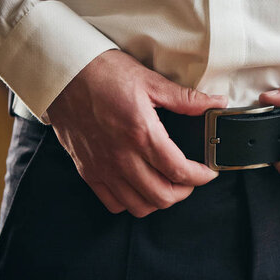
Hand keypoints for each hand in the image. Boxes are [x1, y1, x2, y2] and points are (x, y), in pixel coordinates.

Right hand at [47, 50, 226, 216]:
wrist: (63, 73)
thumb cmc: (104, 73)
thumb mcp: (150, 81)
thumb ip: (185, 99)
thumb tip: (215, 103)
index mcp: (142, 133)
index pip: (179, 171)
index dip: (201, 177)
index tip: (208, 172)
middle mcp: (122, 156)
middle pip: (162, 196)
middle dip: (185, 191)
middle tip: (191, 178)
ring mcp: (102, 167)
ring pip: (139, 206)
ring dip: (159, 199)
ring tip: (167, 184)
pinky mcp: (87, 170)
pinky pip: (112, 203)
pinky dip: (131, 202)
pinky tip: (139, 185)